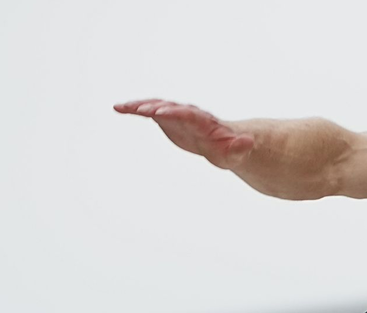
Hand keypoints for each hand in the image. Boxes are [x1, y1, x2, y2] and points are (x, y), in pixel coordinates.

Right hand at [114, 99, 254, 169]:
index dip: (175, 113)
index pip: (189, 114)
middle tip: (141, 108)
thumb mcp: (237, 152)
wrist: (225, 143)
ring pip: (156, 106)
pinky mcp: (167, 119)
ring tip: (122, 107)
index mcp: (204, 122)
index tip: (162, 112)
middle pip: (170, 107)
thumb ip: (240, 147)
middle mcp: (188, 114)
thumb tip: (248, 142)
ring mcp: (176, 114)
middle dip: (156, 107)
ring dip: (140, 106)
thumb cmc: (231, 150)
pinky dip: (134, 109)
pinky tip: (117, 108)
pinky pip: (149, 111)